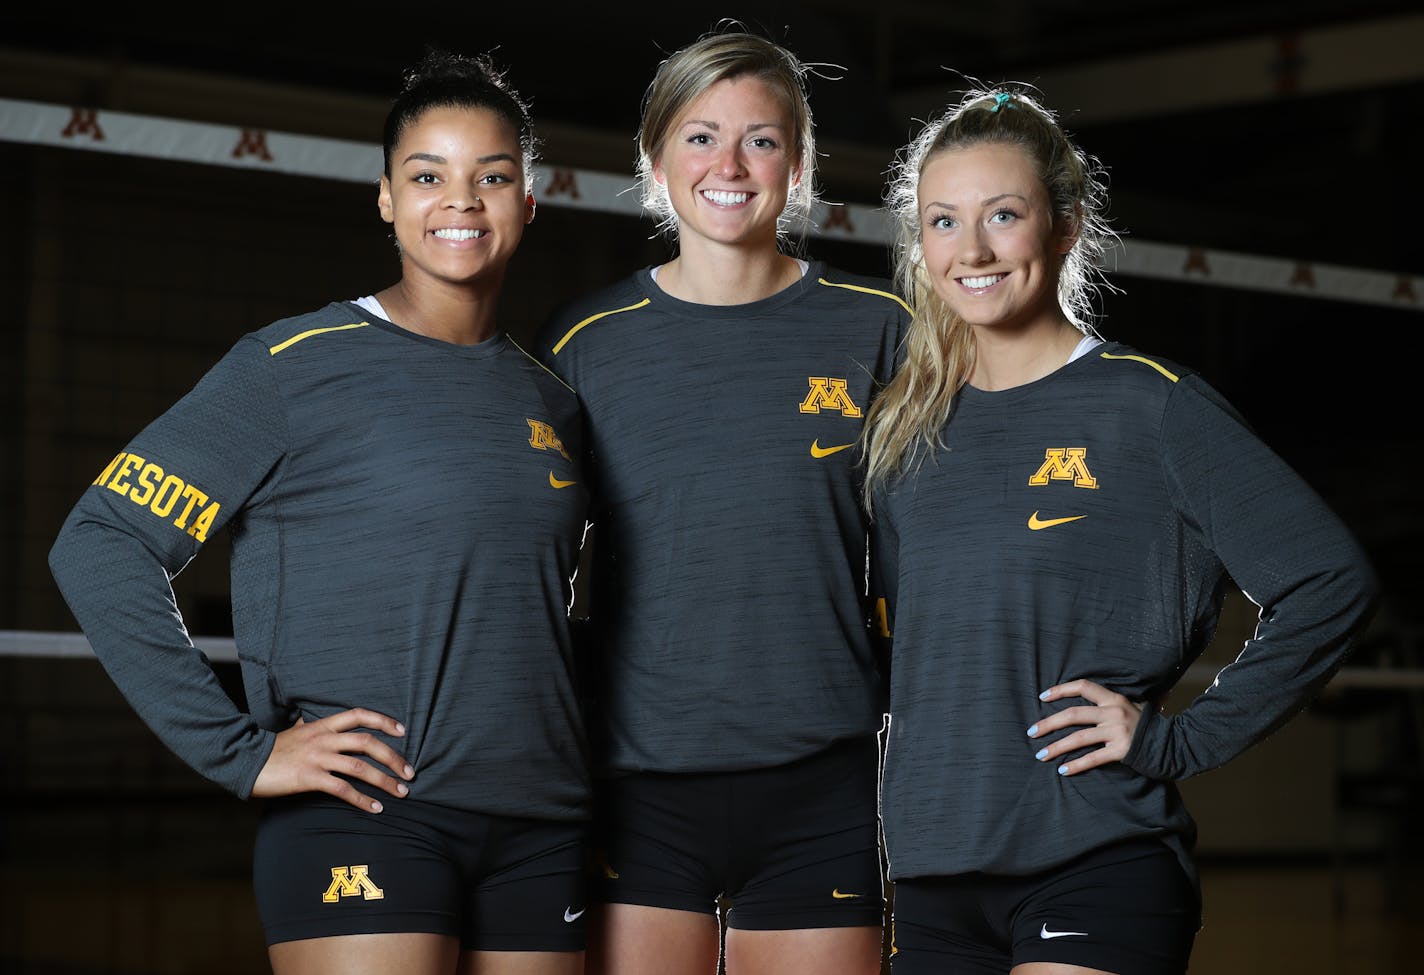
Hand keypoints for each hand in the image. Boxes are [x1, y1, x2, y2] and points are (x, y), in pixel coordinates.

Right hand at [252, 708, 413, 812]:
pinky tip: (375, 808)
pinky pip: (343, 789)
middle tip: (410, 772)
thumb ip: (311, 726)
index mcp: (322, 726)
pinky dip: (362, 800)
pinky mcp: (309, 778)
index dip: (383, 721)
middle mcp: (324, 739)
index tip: (402, 730)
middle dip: (394, 757)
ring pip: (360, 767)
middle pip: (368, 743)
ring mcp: (317, 758)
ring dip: (384, 781)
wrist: (245, 762)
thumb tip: (313, 718)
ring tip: (401, 792)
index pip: (359, 715)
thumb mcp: (295, 732)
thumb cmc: (272, 750)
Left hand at [1027, 679, 1143, 775]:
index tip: (1042, 697)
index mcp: (1114, 698)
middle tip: (1031, 732)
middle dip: (1049, 723)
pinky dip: (1076, 765)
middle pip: (1073, 714)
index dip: (1061, 690)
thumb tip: (1090, 697)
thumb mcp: (1132, 706)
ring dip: (1057, 747)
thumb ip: (1111, 703)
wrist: (1174, 744)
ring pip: (1079, 738)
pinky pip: (1093, 758)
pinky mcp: (1122, 750)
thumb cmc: (1148, 726)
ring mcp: (1118, 731)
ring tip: (1041, 755)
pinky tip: (1063, 770)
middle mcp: (1114, 712)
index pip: (1083, 686)